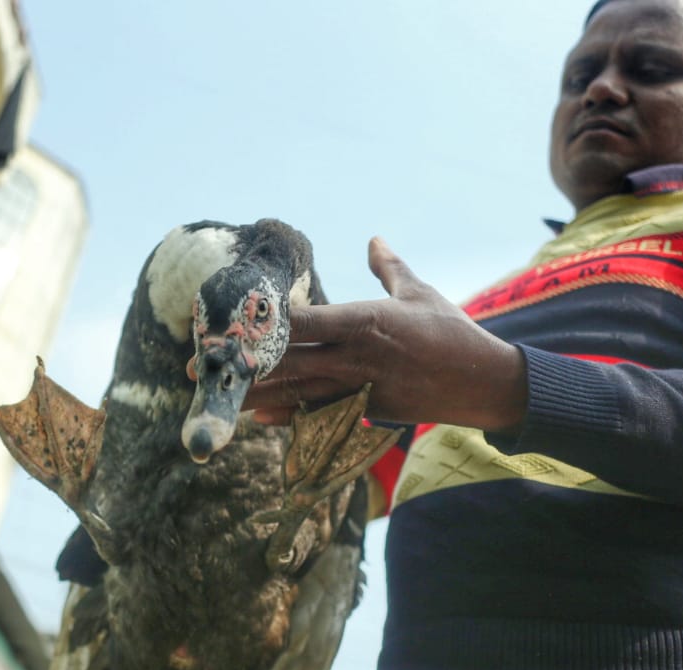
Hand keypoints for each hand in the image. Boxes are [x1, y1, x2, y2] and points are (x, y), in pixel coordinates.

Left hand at [245, 237, 526, 430]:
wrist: (483, 383)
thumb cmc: (452, 332)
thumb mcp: (420, 293)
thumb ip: (389, 268)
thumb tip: (374, 239)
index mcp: (365, 321)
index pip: (302, 324)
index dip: (262, 328)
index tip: (228, 326)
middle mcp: (355, 356)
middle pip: (287, 363)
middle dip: (242, 367)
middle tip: (199, 369)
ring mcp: (359, 388)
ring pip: (295, 393)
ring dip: (254, 395)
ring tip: (217, 396)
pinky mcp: (366, 412)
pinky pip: (318, 414)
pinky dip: (288, 416)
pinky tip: (260, 417)